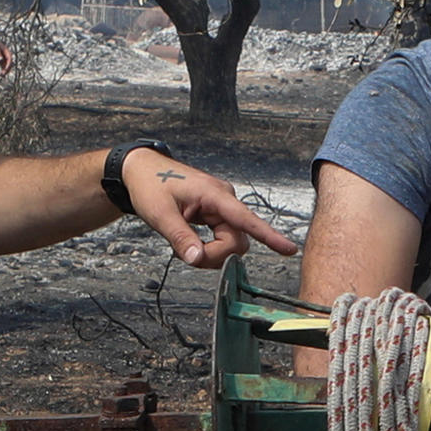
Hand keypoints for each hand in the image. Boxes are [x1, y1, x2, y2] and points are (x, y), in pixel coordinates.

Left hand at [119, 154, 298, 270]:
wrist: (141, 171)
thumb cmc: (150, 185)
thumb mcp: (160, 215)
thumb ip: (181, 239)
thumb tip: (197, 259)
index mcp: (215, 195)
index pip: (246, 219)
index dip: (268, 236)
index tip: (288, 249)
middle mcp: (224, 199)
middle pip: (236, 240)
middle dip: (216, 255)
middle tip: (188, 255)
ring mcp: (221, 207)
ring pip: (229, 242)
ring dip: (210, 252)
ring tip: (184, 245)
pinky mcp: (216, 213)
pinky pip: (221, 238)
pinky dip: (207, 246)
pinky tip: (191, 241)